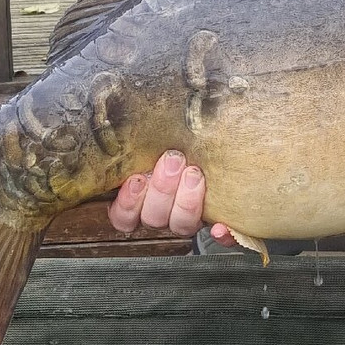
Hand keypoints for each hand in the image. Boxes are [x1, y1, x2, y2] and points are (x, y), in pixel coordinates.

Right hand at [108, 150, 237, 246]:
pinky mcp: (217, 222)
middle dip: (162, 189)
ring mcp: (188, 219)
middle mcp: (163, 213)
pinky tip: (221, 226)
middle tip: (173, 160)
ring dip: (185, 202)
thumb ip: (145, 137)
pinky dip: (220, 234)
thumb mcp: (157, 137)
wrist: (218, 144)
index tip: (137, 178)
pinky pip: (217, 237)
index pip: (124, 216)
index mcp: (141, 199)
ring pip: (180, 225)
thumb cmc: (180, 139)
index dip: (128, 202)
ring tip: (194, 173)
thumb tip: (125, 107)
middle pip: (153, 217)